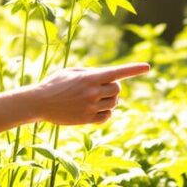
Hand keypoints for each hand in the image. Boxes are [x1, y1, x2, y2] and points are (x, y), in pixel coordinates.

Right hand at [31, 62, 149, 126]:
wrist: (39, 102)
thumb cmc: (55, 84)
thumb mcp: (73, 72)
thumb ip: (92, 73)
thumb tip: (110, 78)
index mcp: (90, 77)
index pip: (117, 72)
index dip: (134, 69)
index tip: (148, 67)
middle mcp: (93, 91)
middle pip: (118, 89)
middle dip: (114, 88)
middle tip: (102, 89)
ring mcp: (90, 106)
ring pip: (113, 103)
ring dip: (109, 100)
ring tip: (95, 99)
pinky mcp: (87, 119)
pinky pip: (107, 116)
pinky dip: (106, 113)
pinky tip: (97, 110)